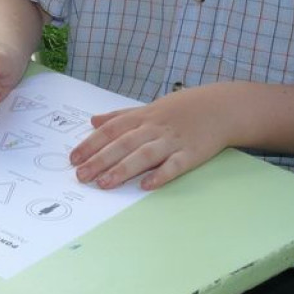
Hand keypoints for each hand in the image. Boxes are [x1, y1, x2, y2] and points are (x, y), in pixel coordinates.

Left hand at [69, 86, 230, 190]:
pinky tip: (147, 186)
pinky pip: (174, 165)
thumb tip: (93, 121)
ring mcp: (172, 141)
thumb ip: (120, 116)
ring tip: (105, 183)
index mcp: (142, 117)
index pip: (111, 130)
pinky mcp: (191, 154)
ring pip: (144, 155)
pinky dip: (161, 175)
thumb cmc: (180, 109)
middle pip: (123, 144)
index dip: (91, 144)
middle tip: (81, 175)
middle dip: (100, 159)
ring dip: (124, 169)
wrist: (220, 107)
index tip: (73, 158)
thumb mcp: (148, 108)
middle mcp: (154, 128)